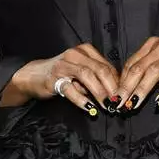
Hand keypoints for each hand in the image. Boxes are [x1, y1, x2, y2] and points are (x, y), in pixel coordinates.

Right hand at [6, 44, 120, 113]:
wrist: (35, 75)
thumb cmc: (63, 74)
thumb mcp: (82, 71)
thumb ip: (97, 77)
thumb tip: (117, 91)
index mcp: (86, 50)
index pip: (107, 65)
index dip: (117, 82)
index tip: (123, 96)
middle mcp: (75, 54)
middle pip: (100, 70)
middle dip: (112, 88)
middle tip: (118, 103)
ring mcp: (64, 65)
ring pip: (88, 76)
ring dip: (100, 93)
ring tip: (107, 106)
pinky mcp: (54, 78)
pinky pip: (70, 89)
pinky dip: (81, 99)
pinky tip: (89, 108)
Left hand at [116, 37, 158, 111]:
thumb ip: (149, 71)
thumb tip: (131, 89)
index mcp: (153, 45)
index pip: (131, 63)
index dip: (121, 81)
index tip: (115, 96)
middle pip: (138, 68)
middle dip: (126, 87)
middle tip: (118, 103)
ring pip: (152, 73)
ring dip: (140, 91)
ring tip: (132, 104)